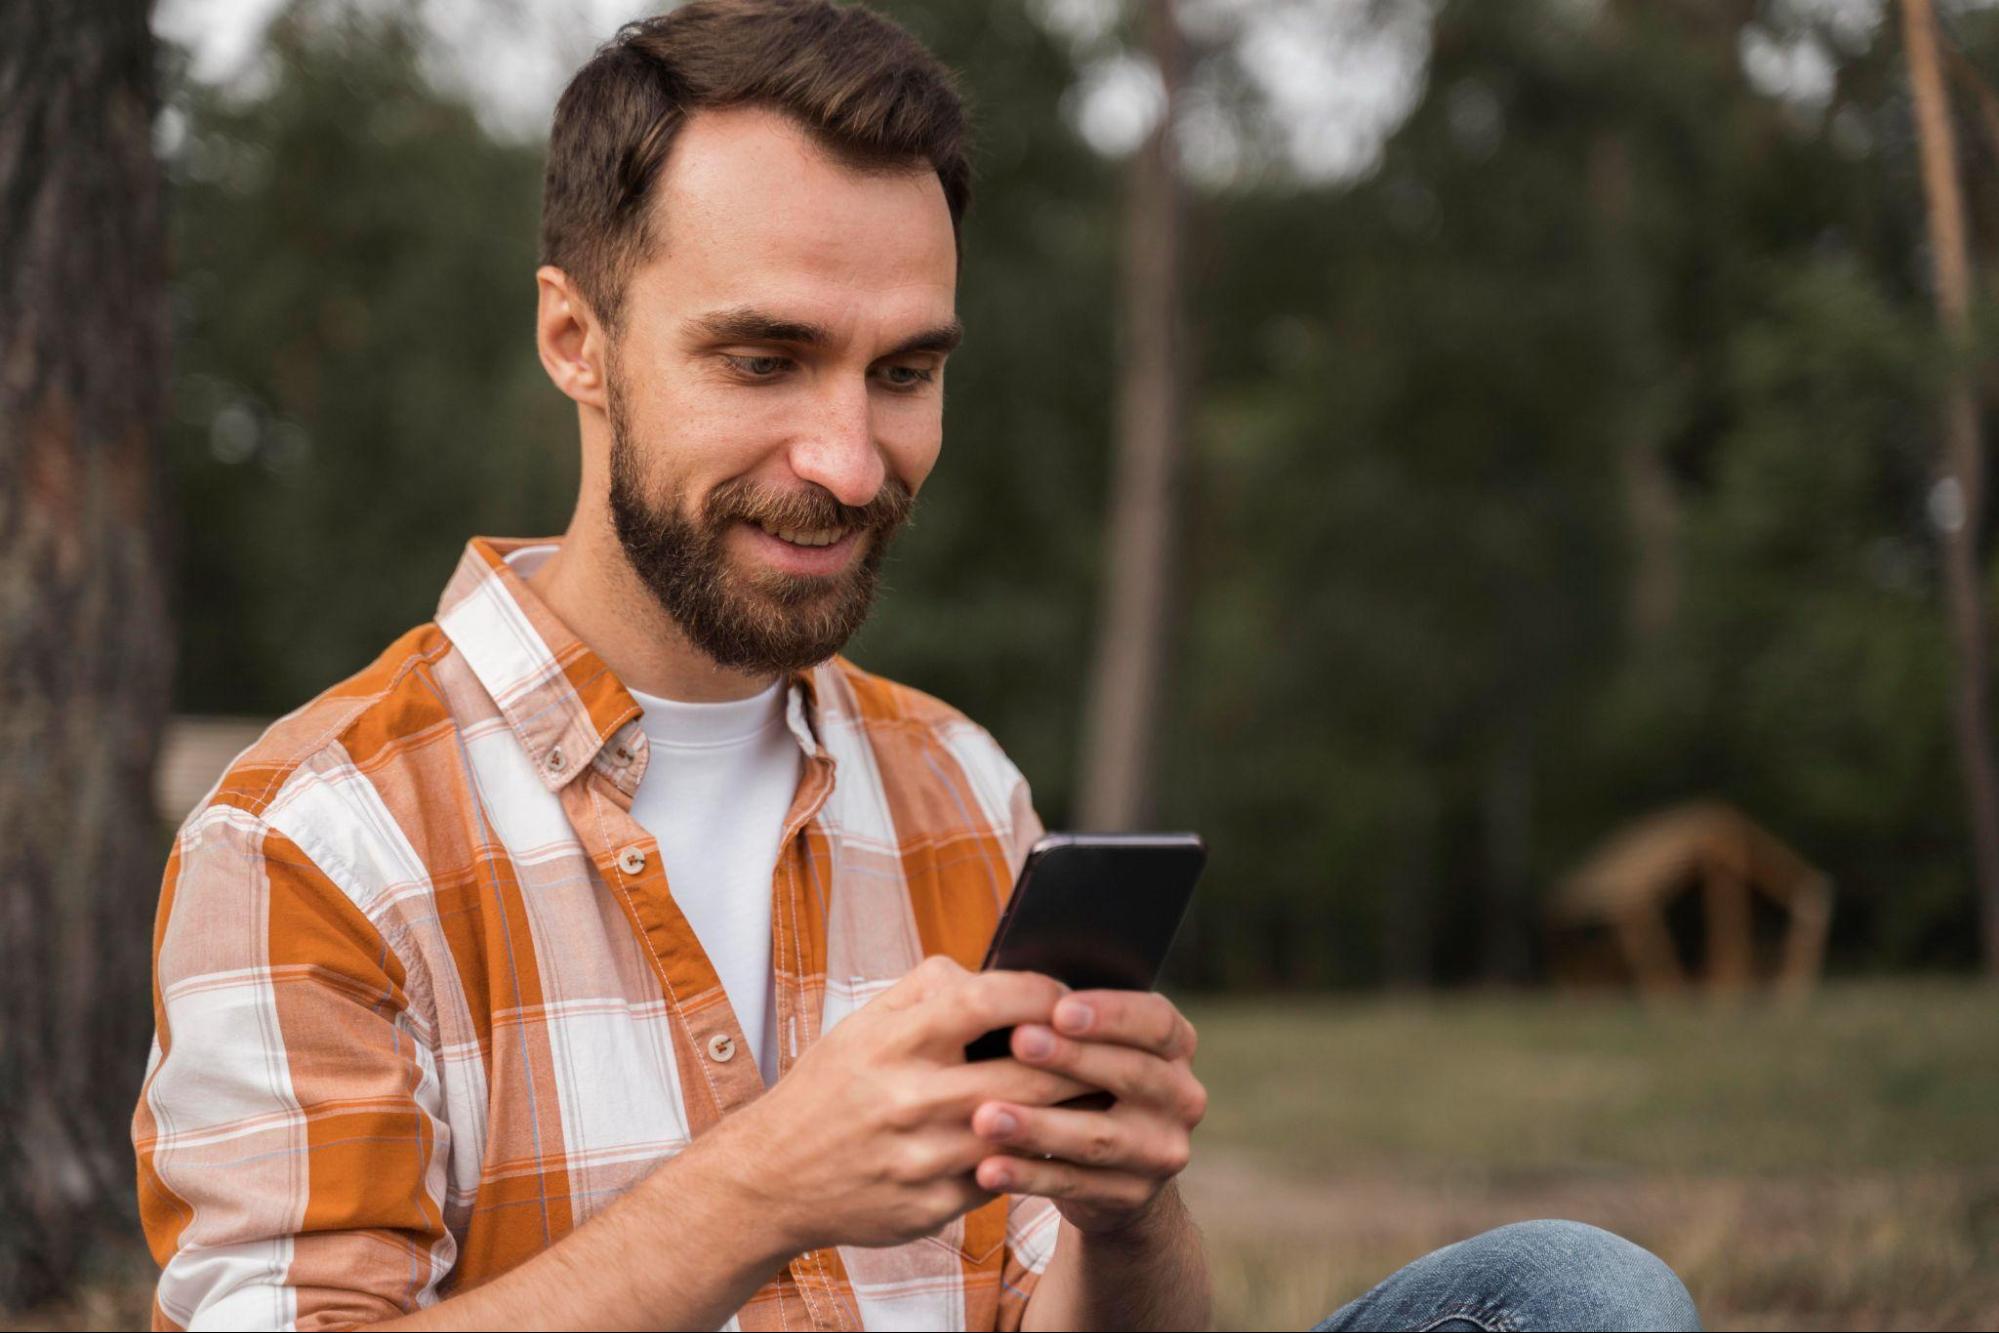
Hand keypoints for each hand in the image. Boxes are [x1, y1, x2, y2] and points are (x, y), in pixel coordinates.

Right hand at [713, 955, 1093, 1254]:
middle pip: (1026, 1076)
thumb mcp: (864, 1023)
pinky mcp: (932, 1206)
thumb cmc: (831, 1088)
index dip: (1041, 994)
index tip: (1068, 994)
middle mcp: (910, 1099)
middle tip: (1113, 1048)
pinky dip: (1030, 1156)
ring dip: (1070, 1112)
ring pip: (1025, 1133)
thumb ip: (929, 989)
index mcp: (896, 1041)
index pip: (988, 1001)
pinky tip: (1052, 1142)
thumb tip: (993, 970)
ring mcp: (923, 1159)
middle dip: (1078, 1061)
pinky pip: (1001, 1176)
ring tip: (1101, 1092)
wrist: (773, 1177)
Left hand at [966, 990, 1204, 1235]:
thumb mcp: (1090, 1047)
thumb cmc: (1083, 1081)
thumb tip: (992, 985)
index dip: (1111, 1014)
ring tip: (985, 1116)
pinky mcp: (1133, 1195)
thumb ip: (1062, 1019)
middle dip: (1071, 1058)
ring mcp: (1162, 1152)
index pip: (1156, 1022)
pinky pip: (1076, 1184)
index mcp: (1176, 1046)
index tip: (1058, 1008)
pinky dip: (1028, 1175)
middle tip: (1017, 1042)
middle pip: (1132, 1074)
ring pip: (1098, 1137)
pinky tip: (988, 1168)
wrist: (1111, 1168)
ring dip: (1038, 1125)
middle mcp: (1182, 1097)